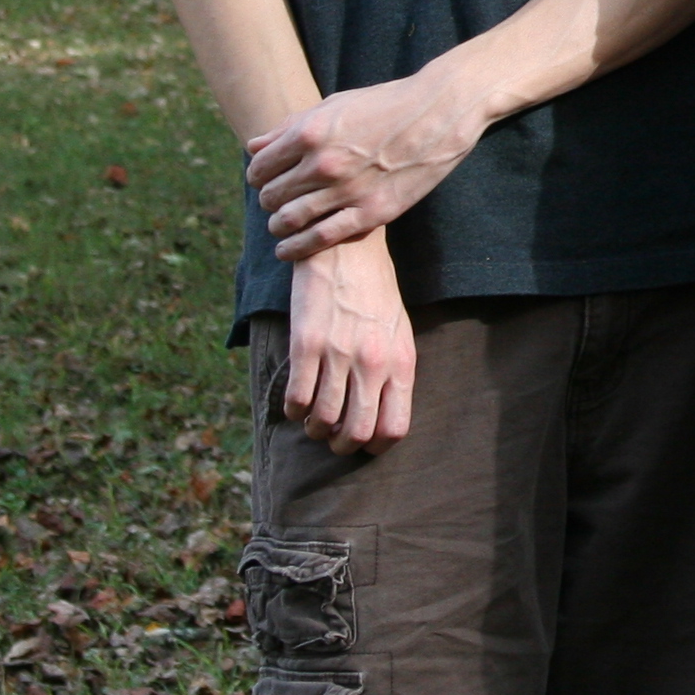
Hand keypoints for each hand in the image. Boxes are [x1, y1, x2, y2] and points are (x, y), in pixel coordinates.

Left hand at [249, 68, 492, 257]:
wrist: (442, 110)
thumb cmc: (386, 104)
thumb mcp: (335, 104)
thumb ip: (291, 126)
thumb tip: (254, 147)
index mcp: (310, 132)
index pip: (259, 167)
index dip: (258, 175)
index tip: (266, 179)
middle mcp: (324, 162)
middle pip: (270, 195)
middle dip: (268, 199)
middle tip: (277, 200)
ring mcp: (348, 189)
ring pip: (288, 219)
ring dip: (278, 224)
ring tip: (281, 225)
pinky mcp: (372, 211)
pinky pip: (320, 238)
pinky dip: (295, 248)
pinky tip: (286, 249)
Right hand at [284, 234, 415, 454]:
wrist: (348, 249)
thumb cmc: (375, 293)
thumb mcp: (399, 332)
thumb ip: (393, 372)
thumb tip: (381, 416)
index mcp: (401, 362)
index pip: (394, 429)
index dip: (374, 445)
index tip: (361, 439)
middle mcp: (373, 363)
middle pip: (356, 434)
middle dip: (340, 445)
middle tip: (331, 434)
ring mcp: (339, 354)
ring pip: (322, 421)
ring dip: (313, 428)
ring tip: (312, 417)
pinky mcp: (307, 344)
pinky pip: (296, 399)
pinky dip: (293, 410)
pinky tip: (295, 401)